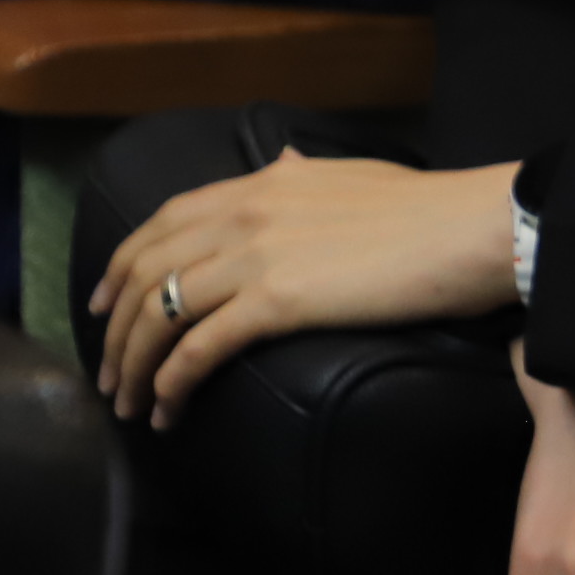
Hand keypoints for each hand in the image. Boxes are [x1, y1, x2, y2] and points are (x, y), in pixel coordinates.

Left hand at [91, 149, 520, 423]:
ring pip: (160, 314)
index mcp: (260, 184)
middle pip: (145, 272)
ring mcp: (256, 257)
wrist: (470, 227)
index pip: (162, 222)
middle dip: (115, 329)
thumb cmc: (427, 208)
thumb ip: (302, 175)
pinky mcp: (277, 301)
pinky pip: (197, 347)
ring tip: (129, 405)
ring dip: (133, 365)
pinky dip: (171, 382)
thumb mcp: (351, 174)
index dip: (120, 267)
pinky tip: (168, 409)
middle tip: (108, 374)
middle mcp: (244, 215)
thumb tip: (281, 165)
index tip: (104, 306)